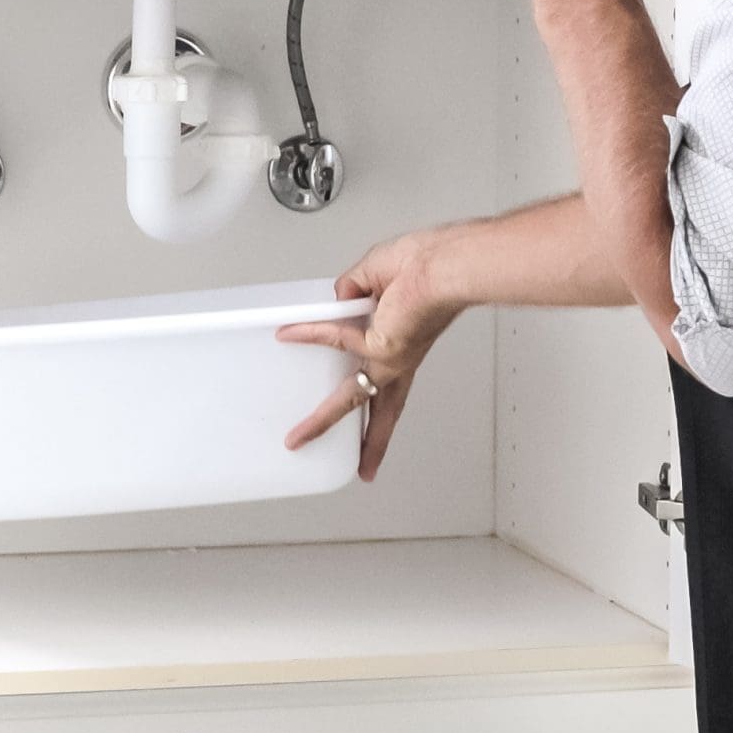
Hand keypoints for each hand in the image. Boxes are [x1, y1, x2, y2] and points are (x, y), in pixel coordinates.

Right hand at [275, 229, 465, 479]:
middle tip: (363, 469)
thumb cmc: (427, 263)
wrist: (445, 264)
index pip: (391, 380)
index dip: (379, 397)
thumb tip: (338, 301)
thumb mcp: (378, 276)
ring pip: (353, 397)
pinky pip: (335, 337)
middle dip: (370, 441)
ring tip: (297, 439)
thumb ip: (353, 290)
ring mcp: (391, 358)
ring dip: (322, 419)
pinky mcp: (381, 348)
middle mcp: (401, 358)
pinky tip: (287, 333)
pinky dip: (311, 332)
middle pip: (383, 408)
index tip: (369, 413)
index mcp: (404, 343)